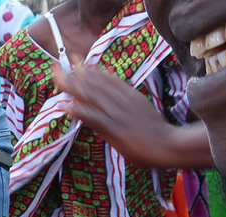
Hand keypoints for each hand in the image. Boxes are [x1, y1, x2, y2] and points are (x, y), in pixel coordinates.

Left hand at [52, 64, 180, 167]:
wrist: (170, 145)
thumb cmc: (159, 133)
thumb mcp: (144, 110)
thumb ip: (131, 102)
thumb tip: (121, 95)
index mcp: (130, 95)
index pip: (107, 78)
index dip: (90, 69)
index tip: (76, 61)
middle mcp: (121, 100)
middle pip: (95, 82)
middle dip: (75, 72)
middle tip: (58, 63)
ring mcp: (116, 113)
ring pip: (91, 95)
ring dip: (71, 86)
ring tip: (56, 77)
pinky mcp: (114, 128)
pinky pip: (93, 117)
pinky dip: (77, 110)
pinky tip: (63, 106)